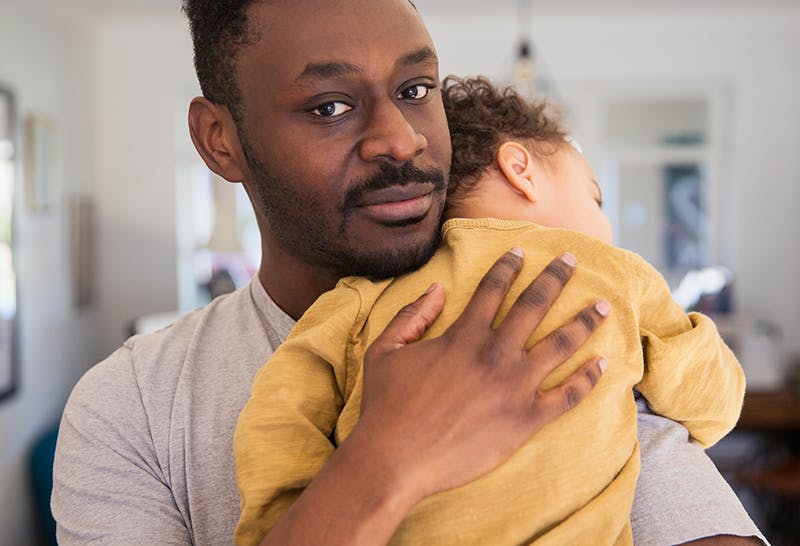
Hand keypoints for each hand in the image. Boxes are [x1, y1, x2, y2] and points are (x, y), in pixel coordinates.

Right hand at [262, 249, 609, 545]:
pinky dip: (589, 378)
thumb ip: (412, 314)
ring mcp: (514, 387)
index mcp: (463, 335)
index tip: (522, 251)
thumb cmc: (386, 406)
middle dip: (556, 277)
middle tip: (571, 260)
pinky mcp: (525, 420)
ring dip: (584, 321)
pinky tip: (603, 362)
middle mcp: (495, 354)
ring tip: (602, 306)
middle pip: (534, 304)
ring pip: (561, 344)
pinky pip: (568, 395)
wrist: (395, 460)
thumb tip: (438, 287)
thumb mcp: (386, 349)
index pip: (493, 288)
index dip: (509, 266)